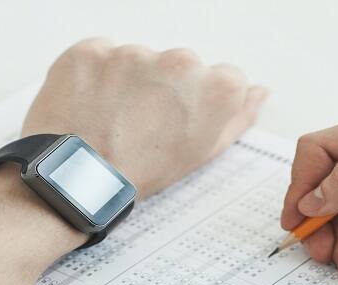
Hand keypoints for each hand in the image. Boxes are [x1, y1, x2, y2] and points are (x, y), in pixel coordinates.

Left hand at [23, 38, 267, 196]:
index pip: (222, 77)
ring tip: (113, 118)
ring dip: (129, 81)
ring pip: (139, 60)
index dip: (200, 101)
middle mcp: (178, 61)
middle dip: (165, 87)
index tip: (181, 119)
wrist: (79, 181)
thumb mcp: (202, 153)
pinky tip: (92, 106)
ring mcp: (132, 52)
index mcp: (214, 88)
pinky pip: (101, 55)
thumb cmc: (142, 172)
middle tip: (143, 123)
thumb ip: (238, 116)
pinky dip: (96, 76)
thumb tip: (258, 92)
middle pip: (179, 66)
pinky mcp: (92, 50)